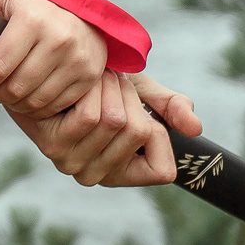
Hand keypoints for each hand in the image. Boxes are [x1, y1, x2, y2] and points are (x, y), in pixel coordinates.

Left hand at [0, 0, 106, 118]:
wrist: (76, 5)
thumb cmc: (29, 4)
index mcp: (32, 19)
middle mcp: (60, 38)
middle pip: (17, 87)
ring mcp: (79, 58)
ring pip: (37, 100)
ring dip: (18, 103)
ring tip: (10, 93)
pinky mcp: (92, 74)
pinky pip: (59, 104)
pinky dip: (40, 107)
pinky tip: (31, 96)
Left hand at [9, 72, 191, 187]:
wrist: (49, 68)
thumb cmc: (99, 86)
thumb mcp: (142, 95)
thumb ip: (170, 108)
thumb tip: (196, 128)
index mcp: (122, 172)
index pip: (164, 171)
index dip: (159, 133)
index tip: (139, 110)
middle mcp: (97, 176)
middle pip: (139, 133)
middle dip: (131, 97)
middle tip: (112, 83)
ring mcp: (72, 164)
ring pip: (116, 121)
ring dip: (111, 88)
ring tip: (98, 79)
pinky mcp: (52, 145)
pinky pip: (91, 115)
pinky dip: (93, 88)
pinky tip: (83, 82)